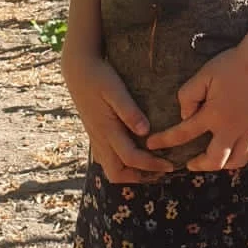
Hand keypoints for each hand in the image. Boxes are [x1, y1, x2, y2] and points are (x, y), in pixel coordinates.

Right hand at [61, 51, 172, 183]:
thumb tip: (145, 131)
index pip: (130, 158)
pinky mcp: (95, 134)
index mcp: (106, 129)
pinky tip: (134, 155)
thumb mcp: (115, 89)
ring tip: (150, 167)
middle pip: (116, 173)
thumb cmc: (98, 76)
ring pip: (110, 168)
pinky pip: (106, 159)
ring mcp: (95, 138)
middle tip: (160, 171)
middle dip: (139, 177)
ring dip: (130, 173)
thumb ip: (129, 111)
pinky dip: (122, 164)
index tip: (170, 165)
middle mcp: (99, 138)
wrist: (77, 69)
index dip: (152, 165)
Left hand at [145, 39, 247, 172]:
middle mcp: (232, 129)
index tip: (151, 145)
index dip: (164, 141)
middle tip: (190, 162)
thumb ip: (188, 95)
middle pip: (214, 161)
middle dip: (199, 165)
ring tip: (214, 159)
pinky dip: (247, 157)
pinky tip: (240, 152)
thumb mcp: (204, 74)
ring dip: (223, 165)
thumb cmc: (233, 64)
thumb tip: (184, 115)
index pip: (183, 134)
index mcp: (214, 115)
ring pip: (237, 162)